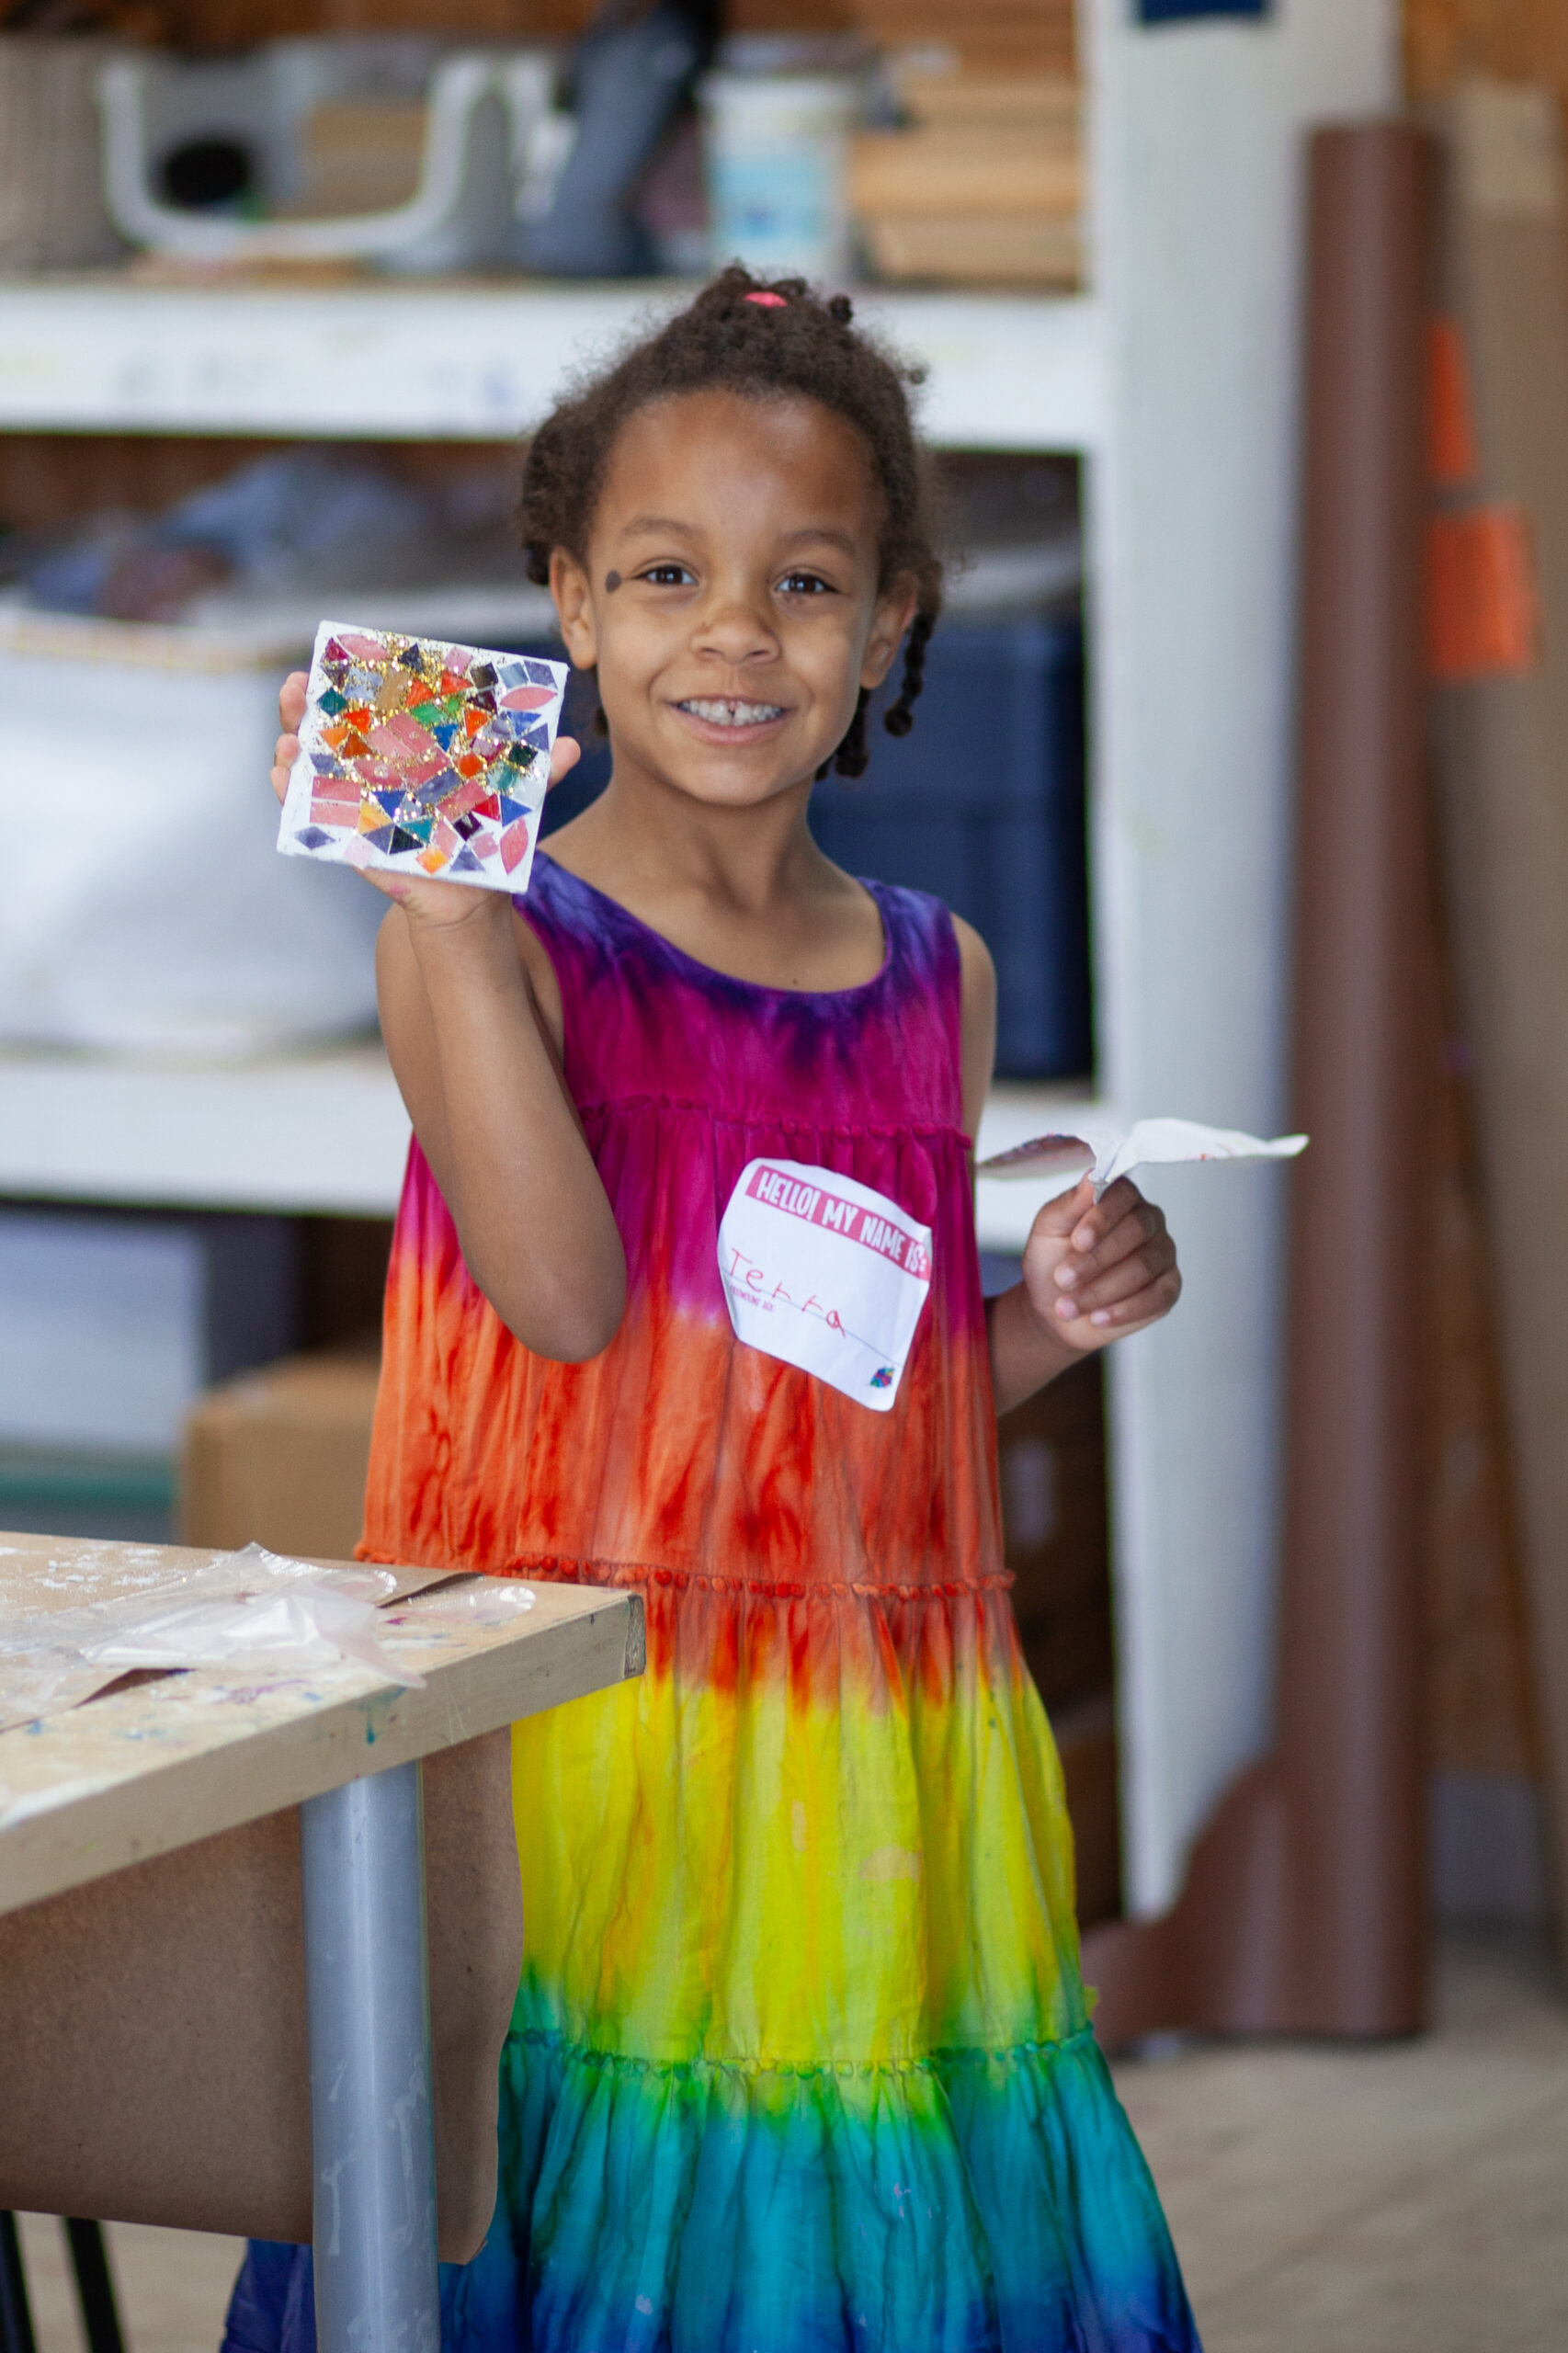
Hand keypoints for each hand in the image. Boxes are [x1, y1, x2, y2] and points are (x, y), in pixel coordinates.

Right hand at [270, 668, 581, 927]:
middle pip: (331, 727)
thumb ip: (537, 774)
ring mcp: (355, 799)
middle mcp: (373, 767)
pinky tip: (282, 780)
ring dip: (292, 747)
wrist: (472, 895)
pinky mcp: (348, 836)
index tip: (335, 656)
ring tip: (285, 738)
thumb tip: (572, 747)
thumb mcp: (510, 801)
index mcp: (407, 748)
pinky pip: (311, 814)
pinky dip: (292, 796)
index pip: (374, 706)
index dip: (352, 681)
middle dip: (306, 705)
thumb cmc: (486, 836)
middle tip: (295, 685)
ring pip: (313, 766)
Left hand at [1020, 1174, 1180, 1353]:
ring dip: (1101, 1290)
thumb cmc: (1051, 1261)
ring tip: (1067, 1306)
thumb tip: (1091, 1176)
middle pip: (1137, 1231)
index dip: (1102, 1217)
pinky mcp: (1168, 1288)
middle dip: (1096, 1259)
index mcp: (1120, 1198)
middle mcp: (1148, 1221)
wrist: (1054, 1307)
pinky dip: (1124, 1310)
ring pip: (1143, 1267)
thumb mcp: (1048, 1230)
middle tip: (1063, 1279)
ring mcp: (1162, 1254)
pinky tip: (1097, 1318)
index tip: (1078, 1240)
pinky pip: (1157, 1297)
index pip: (1123, 1194)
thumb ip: (1069, 1204)